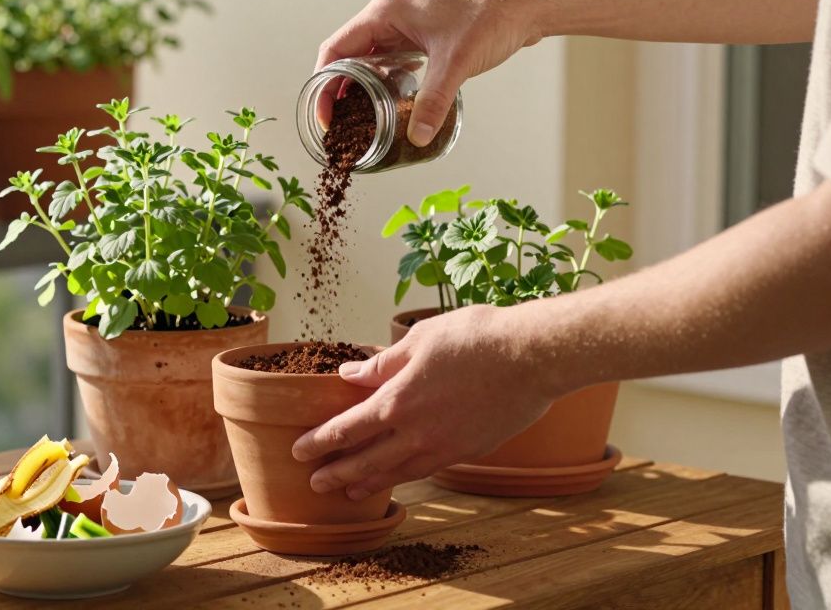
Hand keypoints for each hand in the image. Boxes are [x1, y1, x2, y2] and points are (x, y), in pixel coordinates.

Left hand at [291, 305, 562, 499]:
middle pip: (365, 460)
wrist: (531, 358)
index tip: (299, 450)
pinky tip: (398, 477)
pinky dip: (405, 477)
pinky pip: (427, 470)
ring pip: (396, 472)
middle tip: (315, 484)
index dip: (320, 441)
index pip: (347, 428)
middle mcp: (415, 432)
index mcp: (396, 400)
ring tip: (349, 491)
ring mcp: (443, 446)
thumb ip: (382, 364)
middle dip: (336, 473)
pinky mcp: (467, 451)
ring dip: (368, 483)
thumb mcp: (419, 339)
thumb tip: (349, 374)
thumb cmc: (475, 338)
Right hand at [316, 0, 542, 146]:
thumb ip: (434, 102)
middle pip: (346, 57)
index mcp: (384, 12)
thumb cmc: (489, 18)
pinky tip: (385, 107)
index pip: (336, 49)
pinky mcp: (418, 37)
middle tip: (336, 127)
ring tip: (354, 122)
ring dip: (358, 89)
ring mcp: (402, 26)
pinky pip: (388, 62)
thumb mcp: (456, 64)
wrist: (523, 6)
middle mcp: (387, 16)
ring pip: (366, 61)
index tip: (324, 116)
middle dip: (337, 91)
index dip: (323, 85)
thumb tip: (418, 138)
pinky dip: (381, 84)